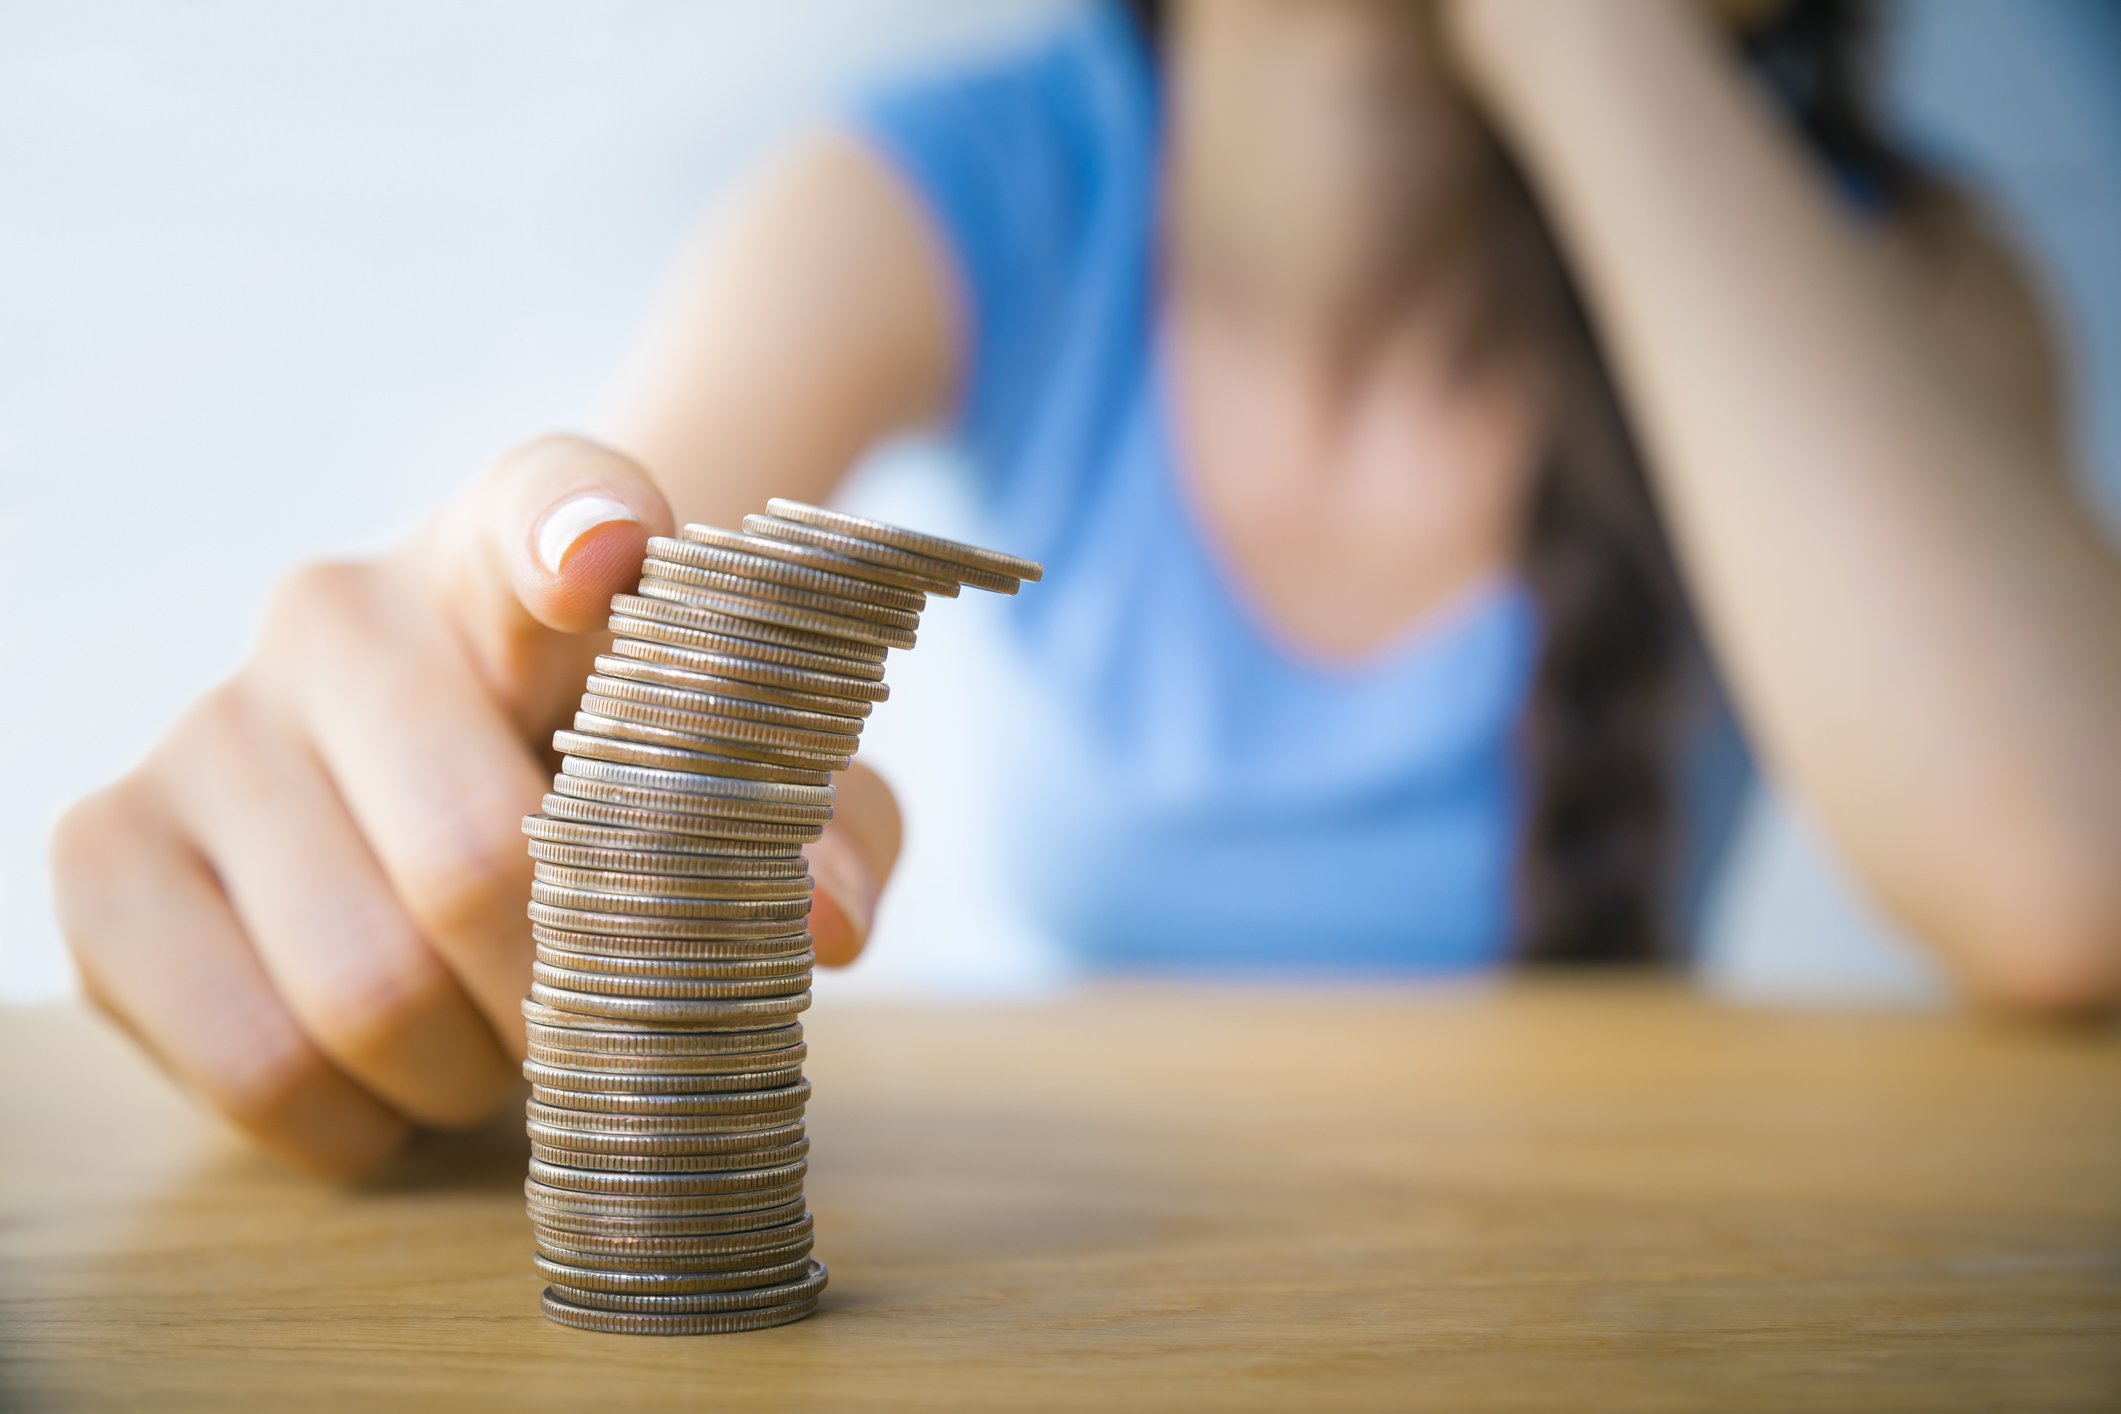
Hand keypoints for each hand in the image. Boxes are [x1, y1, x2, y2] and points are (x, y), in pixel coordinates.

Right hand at [50, 434, 900, 1175]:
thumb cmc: (625, 783)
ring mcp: (208, 725)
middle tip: (600, 1026)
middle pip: (476, 859)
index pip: (546, 498)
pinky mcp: (106, 850)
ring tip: (500, 1046)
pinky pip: (249, 1060)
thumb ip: (827, 825)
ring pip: (362, 989)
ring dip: (471, 1076)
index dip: (573, 528)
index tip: (608, 558)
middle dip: (568, 999)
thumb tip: (824, 921)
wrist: (454, 801)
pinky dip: (352, 1121)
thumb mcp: (755, 789)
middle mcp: (340, 608)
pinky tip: (389, 1081)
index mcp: (519, 552)